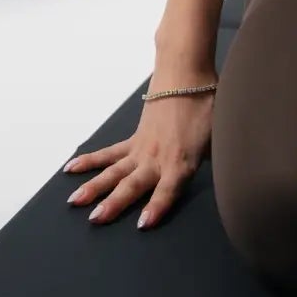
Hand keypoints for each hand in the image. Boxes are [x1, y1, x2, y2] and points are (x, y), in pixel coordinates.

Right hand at [62, 75, 216, 229]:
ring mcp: (142, 149)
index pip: (168, 191)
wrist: (186, 72)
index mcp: (180, 161)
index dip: (157, 207)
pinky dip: (90, 161)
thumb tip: (225, 175)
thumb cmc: (206, 105)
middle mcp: (157, 159)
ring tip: (75, 201)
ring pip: (114, 171)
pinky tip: (71, 168)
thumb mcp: (218, 137)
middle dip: (115, 203)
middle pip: (133, 184)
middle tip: (96, 218)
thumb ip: (215, 162)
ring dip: (94, 186)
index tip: (143, 224)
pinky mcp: (134, 139)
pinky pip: (109, 153)